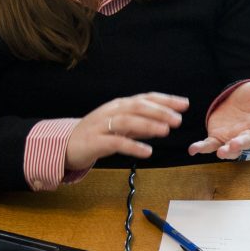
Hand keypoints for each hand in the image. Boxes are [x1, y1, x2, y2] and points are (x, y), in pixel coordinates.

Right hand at [66, 92, 189, 168]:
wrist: (65, 145)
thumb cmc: (96, 134)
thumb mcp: (119, 124)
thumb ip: (139, 122)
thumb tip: (164, 121)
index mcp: (119, 105)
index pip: (146, 98)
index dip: (165, 100)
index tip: (184, 104)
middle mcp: (111, 111)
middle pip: (138, 107)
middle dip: (159, 112)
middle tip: (177, 120)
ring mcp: (102, 125)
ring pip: (127, 121)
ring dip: (148, 125)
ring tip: (166, 131)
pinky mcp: (95, 142)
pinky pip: (116, 143)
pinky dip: (133, 146)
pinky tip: (147, 152)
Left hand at [188, 80, 249, 158]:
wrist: (237, 99)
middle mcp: (249, 134)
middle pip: (246, 142)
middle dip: (240, 145)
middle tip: (233, 146)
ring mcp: (232, 138)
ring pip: (229, 148)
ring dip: (225, 151)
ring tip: (220, 152)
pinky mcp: (217, 137)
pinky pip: (210, 144)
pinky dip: (201, 148)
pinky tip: (193, 150)